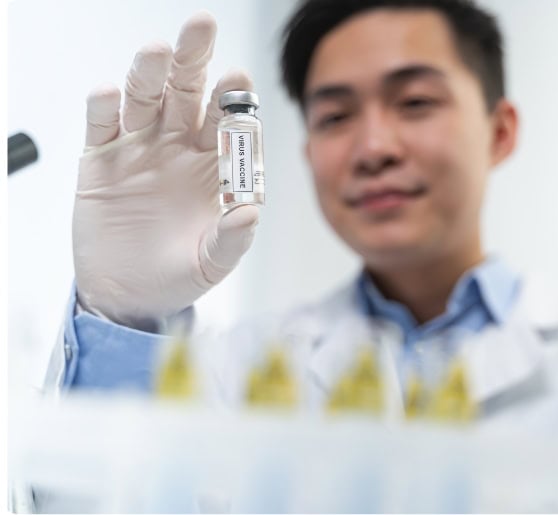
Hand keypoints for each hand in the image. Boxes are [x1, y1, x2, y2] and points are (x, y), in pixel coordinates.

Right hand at [73, 11, 258, 328]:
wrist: (129, 294)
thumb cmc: (177, 273)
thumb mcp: (211, 263)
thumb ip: (232, 239)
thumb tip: (251, 212)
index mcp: (212, 165)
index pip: (226, 122)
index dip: (233, 99)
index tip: (239, 79)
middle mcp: (177, 147)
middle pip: (186, 93)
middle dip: (193, 60)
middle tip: (201, 27)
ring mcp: (139, 150)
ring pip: (144, 100)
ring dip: (149, 74)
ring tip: (156, 53)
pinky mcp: (101, 161)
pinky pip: (101, 127)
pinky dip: (104, 108)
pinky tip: (110, 94)